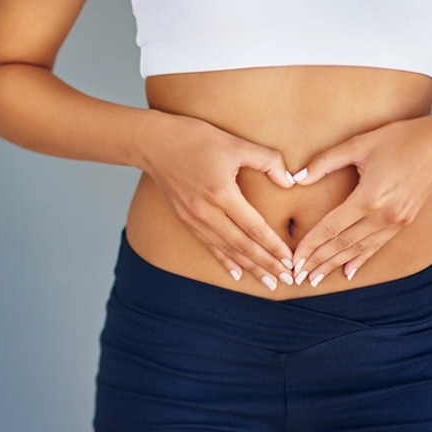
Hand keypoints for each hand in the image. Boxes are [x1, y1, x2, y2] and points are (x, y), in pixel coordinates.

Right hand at [134, 110, 296, 289]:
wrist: (153, 143)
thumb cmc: (194, 138)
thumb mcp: (235, 143)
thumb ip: (267, 160)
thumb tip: (289, 180)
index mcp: (221, 193)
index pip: (254, 227)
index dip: (274, 246)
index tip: (291, 260)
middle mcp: (206, 212)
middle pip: (242, 245)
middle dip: (266, 264)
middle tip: (287, 279)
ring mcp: (193, 218)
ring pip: (227, 250)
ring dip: (250, 267)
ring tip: (269, 281)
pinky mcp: (185, 219)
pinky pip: (208, 245)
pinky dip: (224, 261)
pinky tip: (238, 273)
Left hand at [291, 115, 431, 286]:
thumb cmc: (399, 140)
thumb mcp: (359, 144)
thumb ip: (325, 162)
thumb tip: (297, 177)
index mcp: (368, 198)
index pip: (330, 229)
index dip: (310, 246)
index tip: (295, 259)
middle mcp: (382, 215)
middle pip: (342, 244)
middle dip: (318, 261)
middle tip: (299, 276)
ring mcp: (395, 221)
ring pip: (358, 249)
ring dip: (335, 264)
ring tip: (316, 277)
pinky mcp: (403, 222)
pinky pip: (377, 246)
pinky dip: (360, 259)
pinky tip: (347, 271)